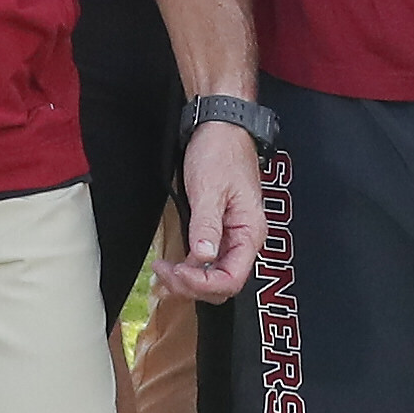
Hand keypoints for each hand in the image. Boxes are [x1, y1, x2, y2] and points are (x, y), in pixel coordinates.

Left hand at [160, 119, 266, 303]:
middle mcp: (245, 238)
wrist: (220, 126)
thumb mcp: (209, 189)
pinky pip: (209, 260)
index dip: (202, 283)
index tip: (176, 273)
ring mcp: (233, 235)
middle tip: (163, 275)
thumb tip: (202, 258)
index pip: (231, 279)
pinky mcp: (220, 229)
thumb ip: (206, 226)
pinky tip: (174, 265)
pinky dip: (191, 269)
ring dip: (189, 281)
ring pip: (215, 275)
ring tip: (163, 273)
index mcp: (250, 232)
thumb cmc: (220, 151)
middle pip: (223, 284)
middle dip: (192, 286)